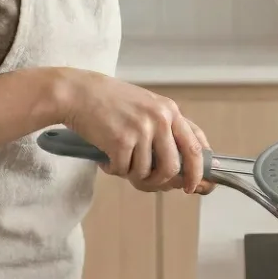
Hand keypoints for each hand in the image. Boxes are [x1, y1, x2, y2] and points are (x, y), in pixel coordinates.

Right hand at [55, 68, 212, 193]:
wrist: (79, 93)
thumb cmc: (112, 102)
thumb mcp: (147, 107)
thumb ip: (164, 130)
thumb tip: (177, 169)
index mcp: (170, 111)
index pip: (195, 144)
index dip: (197, 170)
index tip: (194, 185)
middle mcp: (160, 119)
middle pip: (174, 166)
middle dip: (163, 182)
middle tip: (151, 185)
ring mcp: (142, 129)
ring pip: (147, 172)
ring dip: (134, 175)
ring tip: (122, 164)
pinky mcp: (121, 140)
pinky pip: (124, 170)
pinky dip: (115, 170)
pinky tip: (107, 159)